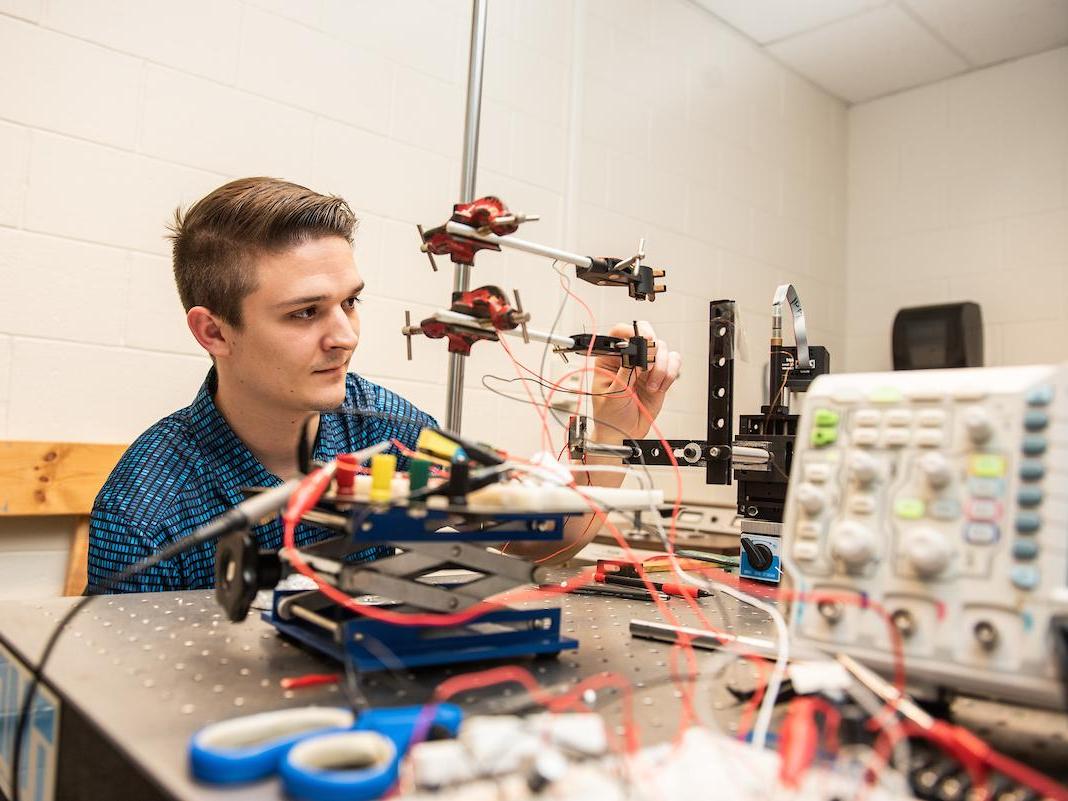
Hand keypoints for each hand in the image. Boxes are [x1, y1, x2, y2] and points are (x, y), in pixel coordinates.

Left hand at [589, 321, 680, 443]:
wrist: (624, 433)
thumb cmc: (610, 415)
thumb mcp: (612, 394)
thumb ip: (624, 373)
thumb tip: (635, 355)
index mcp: (609, 359)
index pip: (619, 333)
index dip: (631, 331)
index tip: (642, 340)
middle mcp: (630, 358)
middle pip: (646, 334)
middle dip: (652, 347)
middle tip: (650, 364)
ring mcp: (646, 366)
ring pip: (663, 349)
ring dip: (660, 368)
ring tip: (651, 386)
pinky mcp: (660, 375)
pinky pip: (674, 363)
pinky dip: (670, 374)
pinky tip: (659, 387)